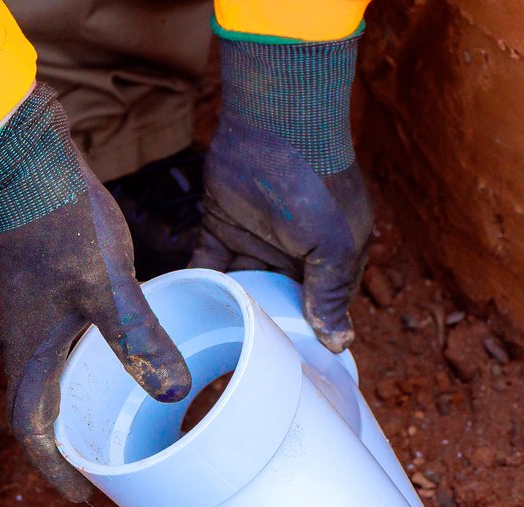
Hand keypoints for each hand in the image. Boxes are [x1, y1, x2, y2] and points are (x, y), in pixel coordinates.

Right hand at [0, 84, 190, 502]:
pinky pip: (64, 346)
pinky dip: (87, 366)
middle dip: (69, 445)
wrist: (25, 158)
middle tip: (104, 468)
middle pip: (43, 410)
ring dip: (77, 405)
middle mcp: (26, 341)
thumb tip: (172, 393)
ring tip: (114, 424)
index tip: (82, 496)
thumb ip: (138, 339)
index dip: (55, 469)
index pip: (34, 430)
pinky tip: (118, 358)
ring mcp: (33, 315)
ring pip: (55, 377)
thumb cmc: (59, 221)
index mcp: (32, 353)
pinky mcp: (46, 291)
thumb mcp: (107, 286)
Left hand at [191, 32, 372, 352]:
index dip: (309, 335)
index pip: (324, 308)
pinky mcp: (223, 228)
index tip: (293, 366)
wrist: (272, 123)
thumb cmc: (316, 184)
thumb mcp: (334, 245)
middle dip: (265, 328)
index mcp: (333, 259)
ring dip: (230, 310)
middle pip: (279, 302)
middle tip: (248, 362)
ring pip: (242, 287)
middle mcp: (296, 254)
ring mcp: (258, 241)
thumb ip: (331, 293)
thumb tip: (339, 344)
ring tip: (213, 345)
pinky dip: (196, 283)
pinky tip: (184, 310)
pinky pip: (207, 264)